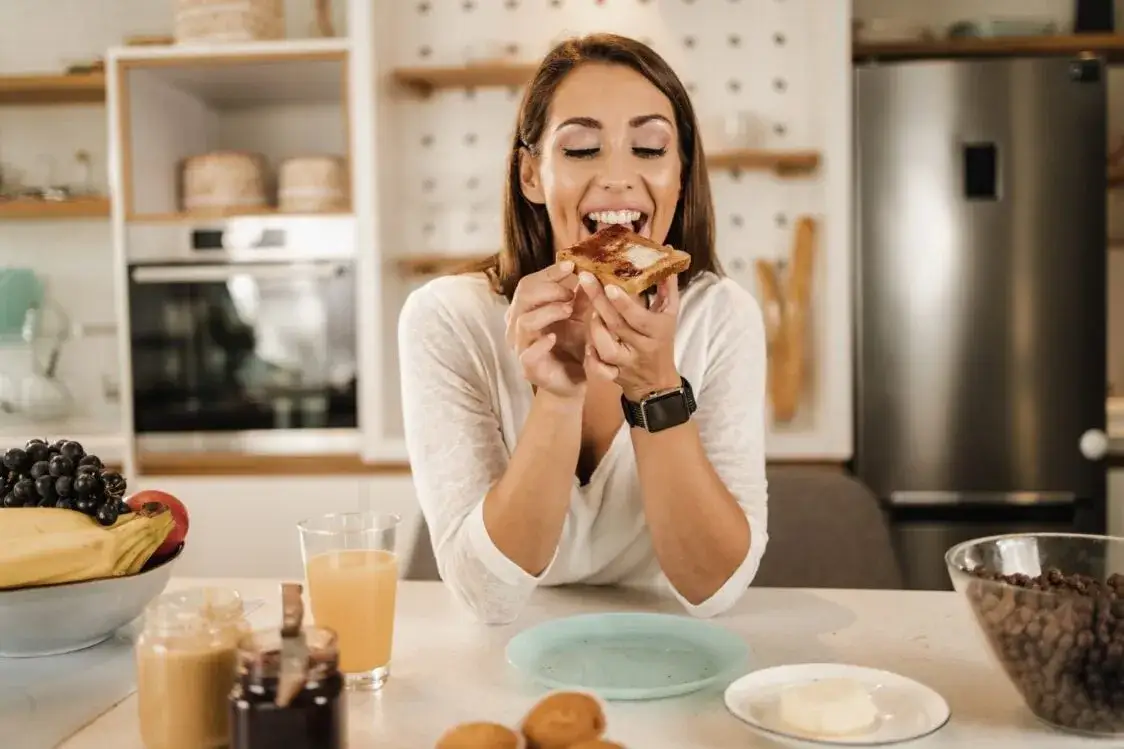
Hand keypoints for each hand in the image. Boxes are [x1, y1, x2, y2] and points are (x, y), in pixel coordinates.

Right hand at [506, 261, 588, 397]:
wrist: (573, 381)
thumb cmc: (572, 345)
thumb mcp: (580, 316)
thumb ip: (581, 296)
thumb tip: (588, 270)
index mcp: (528, 309)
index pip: (530, 283)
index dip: (549, 272)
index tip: (571, 265)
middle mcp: (519, 325)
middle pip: (523, 296)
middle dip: (548, 289)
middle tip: (570, 292)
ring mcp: (522, 346)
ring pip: (524, 321)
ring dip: (548, 311)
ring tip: (568, 310)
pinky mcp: (529, 368)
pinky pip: (528, 353)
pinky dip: (540, 343)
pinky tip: (554, 338)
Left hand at [580, 273, 680, 401]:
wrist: (657, 382)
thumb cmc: (662, 340)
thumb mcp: (669, 314)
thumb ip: (666, 287)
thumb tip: (667, 255)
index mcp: (656, 331)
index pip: (638, 317)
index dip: (623, 303)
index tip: (608, 285)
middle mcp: (641, 347)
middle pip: (618, 326)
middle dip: (599, 301)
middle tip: (585, 279)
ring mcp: (626, 363)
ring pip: (606, 349)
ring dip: (595, 329)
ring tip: (591, 311)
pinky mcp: (614, 375)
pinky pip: (599, 370)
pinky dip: (591, 358)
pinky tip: (587, 344)